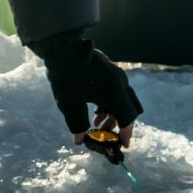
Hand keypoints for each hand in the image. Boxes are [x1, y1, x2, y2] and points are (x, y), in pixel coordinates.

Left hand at [33, 30, 142, 145]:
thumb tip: (81, 140)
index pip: (128, 117)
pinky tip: (96, 111)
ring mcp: (117, 74)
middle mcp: (120, 82)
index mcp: (114, 91)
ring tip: (97, 124)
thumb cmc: (65, 76)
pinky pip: (117, 91)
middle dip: (121, 124)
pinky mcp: (111, 71)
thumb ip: (78, 124)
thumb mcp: (69, 104)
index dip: (126, 133)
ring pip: (123, 100)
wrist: (62, 47)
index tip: (123, 145)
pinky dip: (110, 103)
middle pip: (130, 109)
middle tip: (108, 135)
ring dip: (114, 114)